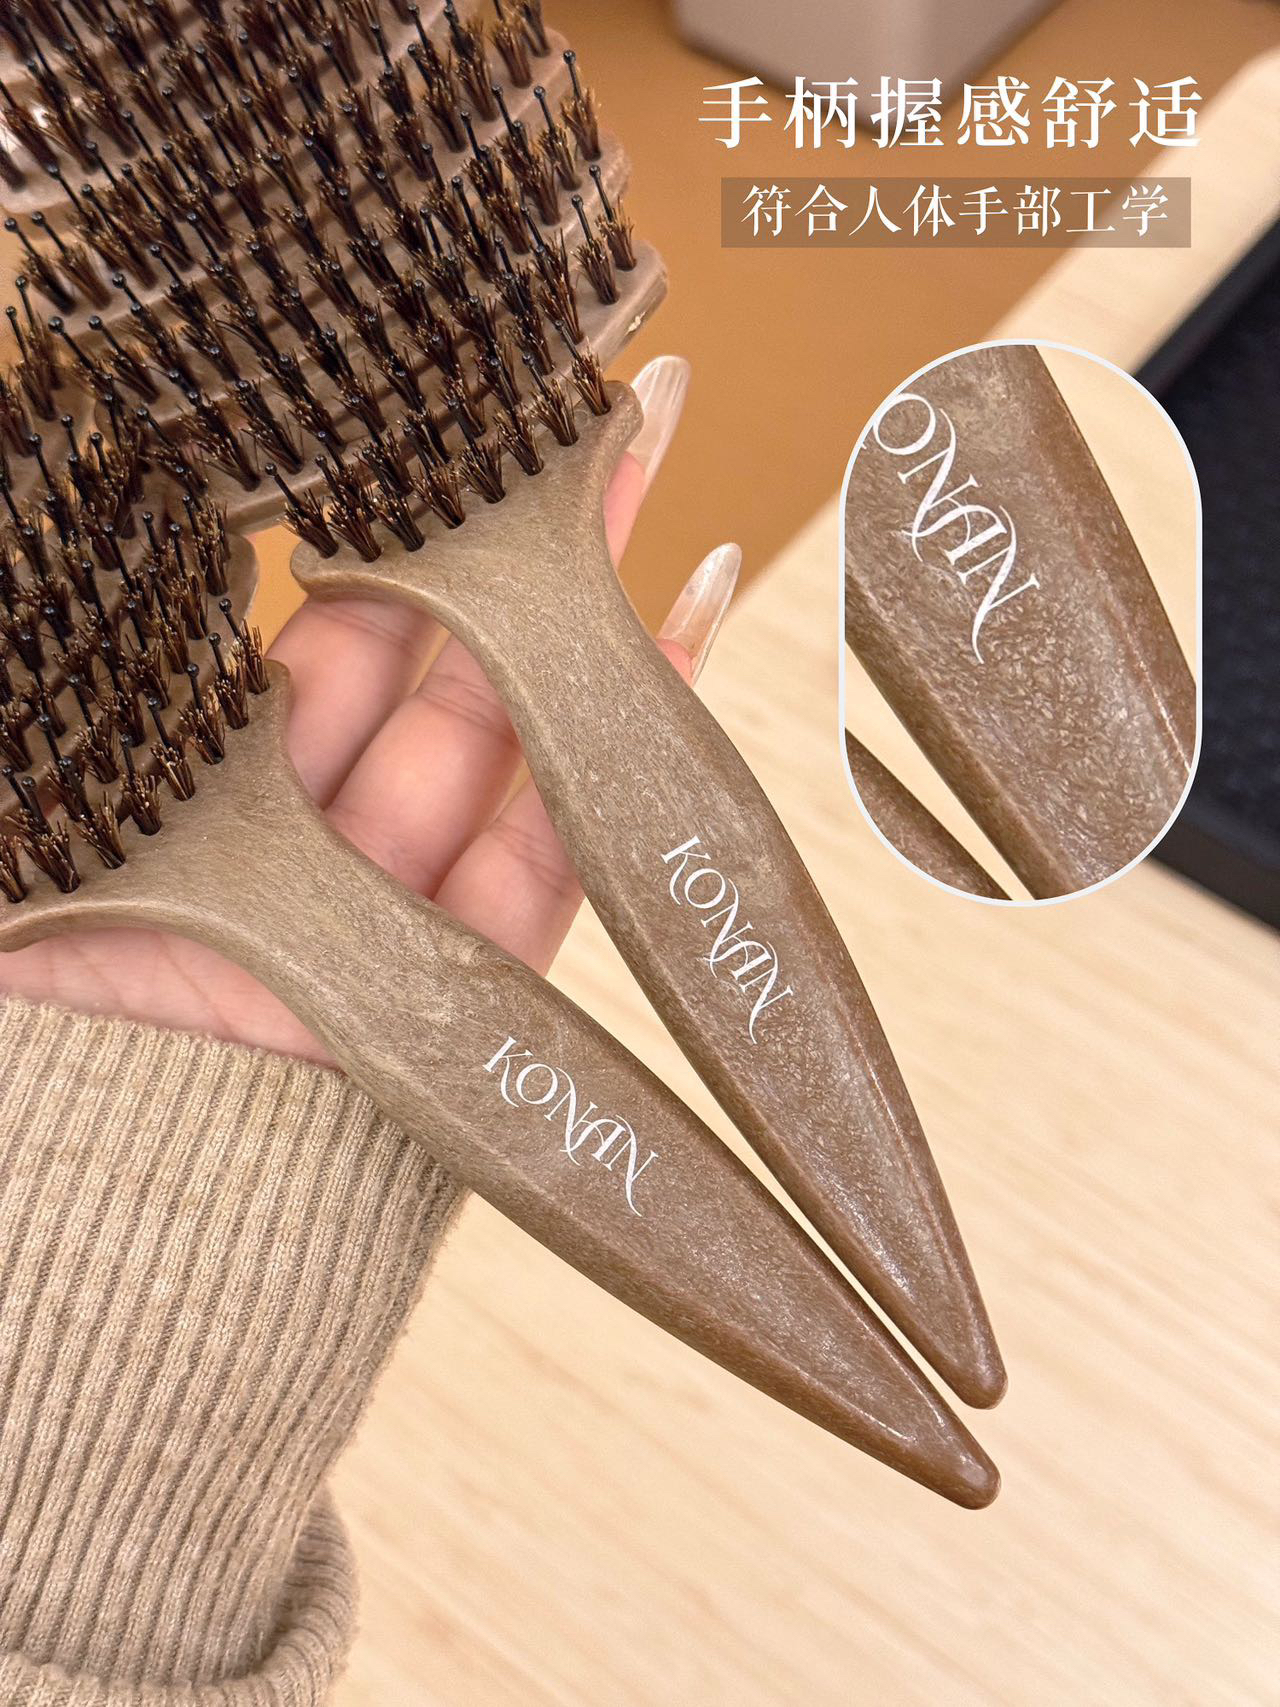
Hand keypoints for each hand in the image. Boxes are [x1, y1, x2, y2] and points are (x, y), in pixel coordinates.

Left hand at [0, 358, 739, 1061]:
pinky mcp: (477, 996)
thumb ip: (82, 711)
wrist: (86, 1276)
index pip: (313, 651)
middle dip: (510, 536)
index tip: (434, 431)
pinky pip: (562, 861)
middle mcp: (313, 858)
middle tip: (575, 399)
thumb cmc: (25, 1064)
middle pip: (434, 671)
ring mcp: (401, 924)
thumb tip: (70, 554)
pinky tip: (677, 629)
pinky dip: (626, 752)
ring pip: (513, 741)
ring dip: (583, 607)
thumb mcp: (32, 843)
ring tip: (643, 459)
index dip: (383, 536)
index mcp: (202, 813)